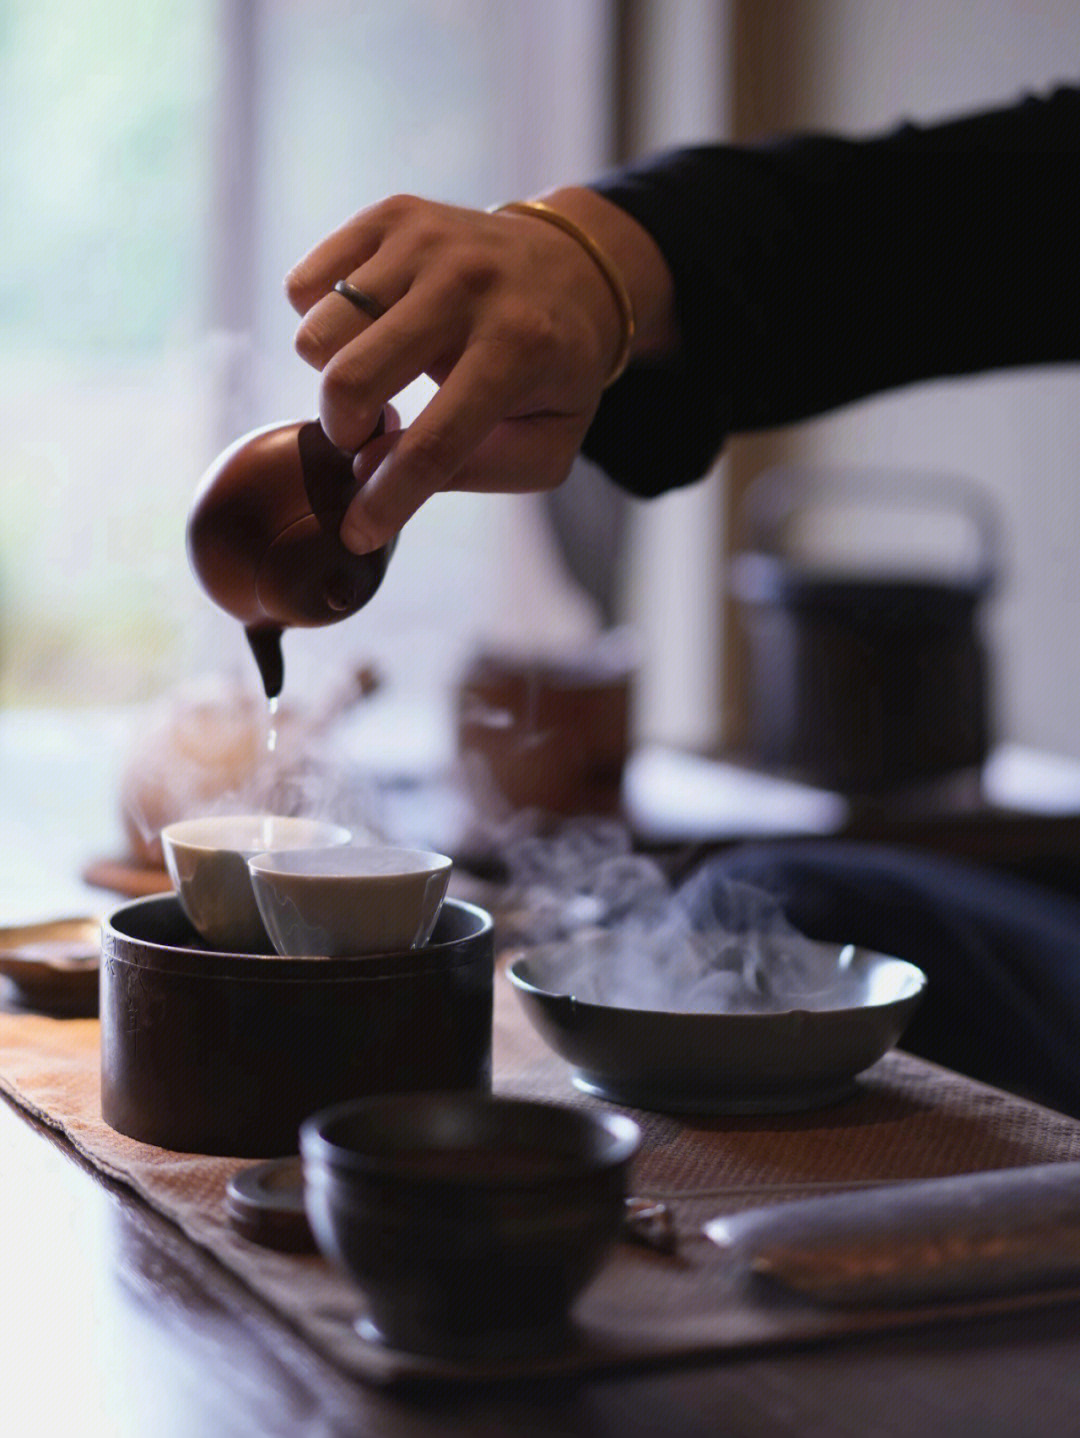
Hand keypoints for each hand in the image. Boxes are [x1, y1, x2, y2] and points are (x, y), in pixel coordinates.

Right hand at [285, 187, 674, 551]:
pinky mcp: (391, 216)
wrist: (570, 267)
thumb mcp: (545, 446)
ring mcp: (426, 241)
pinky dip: (322, 321)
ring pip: (317, 333)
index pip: (434, 445)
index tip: (356, 533)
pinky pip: (305, 287)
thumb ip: (469, 473)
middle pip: (352, 381)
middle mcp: (469, 284)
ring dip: (334, 373)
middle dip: (345, 431)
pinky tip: (371, 328)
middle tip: (372, 433)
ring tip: (379, 374)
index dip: (386, 500)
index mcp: (519, 350)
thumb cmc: (551, 375)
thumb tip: (367, 469)